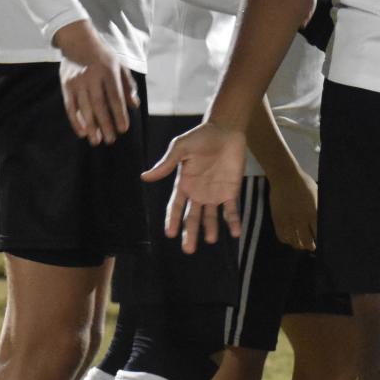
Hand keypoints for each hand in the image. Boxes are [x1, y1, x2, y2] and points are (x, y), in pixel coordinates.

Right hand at [55, 20, 137, 145]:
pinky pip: (71, 107)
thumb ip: (128, 86)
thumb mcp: (119, 66)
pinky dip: (76, 121)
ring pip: (84, 108)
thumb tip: (134, 105)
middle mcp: (92, 77)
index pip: (115, 96)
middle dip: (105, 124)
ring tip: (97, 141)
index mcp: (108, 71)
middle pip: (99, 105)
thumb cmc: (103, 57)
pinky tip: (82, 132)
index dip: (119, 114)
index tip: (123, 129)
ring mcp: (77, 82)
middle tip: (111, 140)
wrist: (78, 42)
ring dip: (91, 126)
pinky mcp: (66, 86)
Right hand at [141, 121, 245, 253]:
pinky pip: (232, 209)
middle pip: (192, 217)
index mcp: (184, 184)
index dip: (173, 220)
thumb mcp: (181, 148)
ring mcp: (215, 194)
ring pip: (211, 217)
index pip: (176, 207)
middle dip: (190, 232)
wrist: (226, 130)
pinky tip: (235, 233)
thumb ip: (167, 163)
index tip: (170, 234)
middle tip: (188, 250)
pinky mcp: (231, 191)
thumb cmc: (201, 137)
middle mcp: (198, 193)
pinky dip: (233, 221)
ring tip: (210, 240)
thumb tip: (145, 177)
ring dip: (211, 229)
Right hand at [267, 165, 317, 250]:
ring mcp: (288, 221)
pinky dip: (287, 240)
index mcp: (314, 213)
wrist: (285, 176)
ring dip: (299, 245)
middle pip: (307, 242)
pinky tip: (291, 239)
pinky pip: (282, 237)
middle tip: (312, 246)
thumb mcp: (317, 195)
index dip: (321, 241)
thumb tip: (326, 220)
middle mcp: (301, 219)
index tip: (322, 242)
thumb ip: (319, 209)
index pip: (319, 235)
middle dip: (311, 246)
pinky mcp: (277, 220)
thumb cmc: (304, 183)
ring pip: (294, 242)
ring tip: (302, 244)